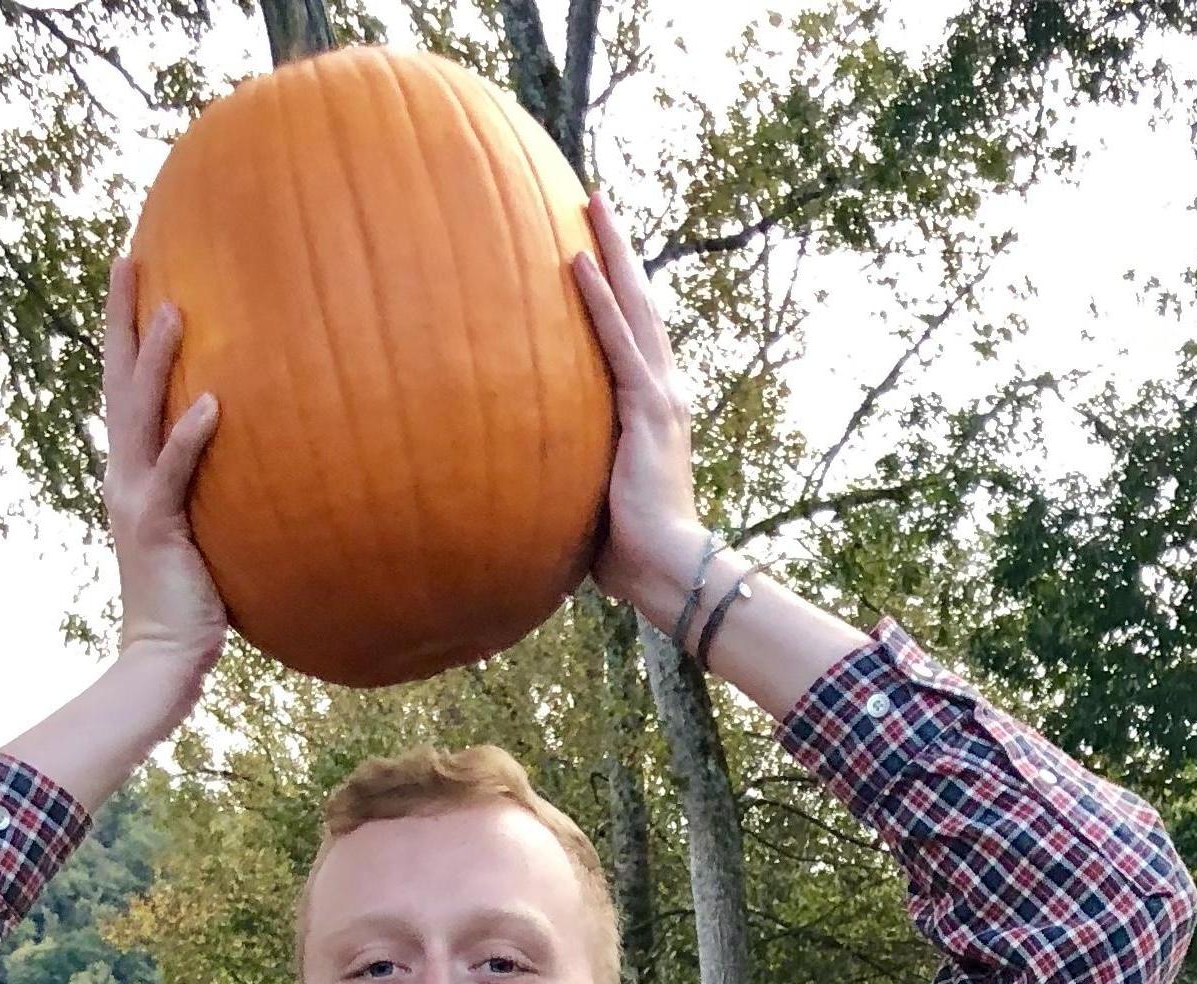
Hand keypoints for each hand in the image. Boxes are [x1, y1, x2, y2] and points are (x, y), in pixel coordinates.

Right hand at [100, 255, 230, 713]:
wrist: (163, 657)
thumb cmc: (192, 600)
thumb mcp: (200, 532)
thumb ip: (210, 492)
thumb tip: (249, 457)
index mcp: (130, 472)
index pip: (124, 388)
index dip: (122, 332)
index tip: (131, 275)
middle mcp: (124, 475)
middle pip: (118, 382)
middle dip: (121, 319)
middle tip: (124, 259)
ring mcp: (136, 499)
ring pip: (142, 414)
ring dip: (157, 360)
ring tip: (176, 309)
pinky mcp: (159, 528)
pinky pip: (176, 472)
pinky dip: (192, 437)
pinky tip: (213, 403)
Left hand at [568, 192, 709, 631]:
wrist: (668, 571)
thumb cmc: (631, 552)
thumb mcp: (596, 499)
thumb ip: (573, 474)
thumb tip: (528, 479)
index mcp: (652, 410)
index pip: (634, 336)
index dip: (618, 290)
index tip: (597, 248)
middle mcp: (662, 392)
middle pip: (639, 303)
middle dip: (619, 249)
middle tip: (596, 199)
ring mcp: (658, 396)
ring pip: (634, 307)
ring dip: (612, 252)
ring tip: (591, 205)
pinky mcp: (646, 409)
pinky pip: (618, 342)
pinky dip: (598, 299)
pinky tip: (577, 261)